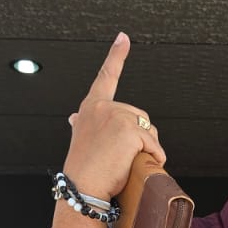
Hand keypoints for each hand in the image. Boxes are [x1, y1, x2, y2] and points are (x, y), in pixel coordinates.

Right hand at [63, 32, 166, 201]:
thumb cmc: (84, 169)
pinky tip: (142, 164)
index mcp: (91, 107)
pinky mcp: (128, 129)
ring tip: (128, 162)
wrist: (83, 187)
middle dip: (141, 136)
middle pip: (139, 116)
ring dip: (148, 147)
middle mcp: (102, 106)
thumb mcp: (82, 139)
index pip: (106, 77)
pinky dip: (154, 155)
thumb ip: (83, 122)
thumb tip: (73, 117)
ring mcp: (115, 115)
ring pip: (148, 129)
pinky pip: (153, 143)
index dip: (116, 56)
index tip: (123, 39)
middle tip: (124, 157)